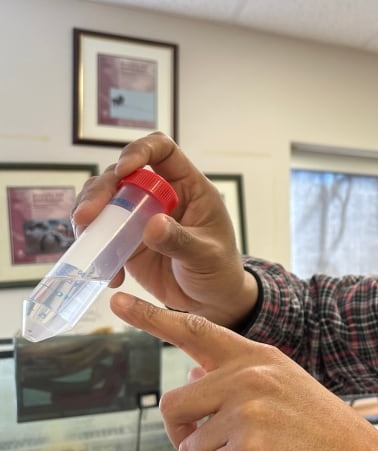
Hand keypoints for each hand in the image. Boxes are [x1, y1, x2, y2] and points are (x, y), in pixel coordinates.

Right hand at [72, 133, 256, 327]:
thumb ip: (181, 241)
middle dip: (100, 190)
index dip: (140, 151)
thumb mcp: (206, 256)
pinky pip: (100, 232)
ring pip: (104, 199)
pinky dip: (94, 247)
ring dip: (88, 215)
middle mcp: (161, 195)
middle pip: (121, 174)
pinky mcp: (125, 239)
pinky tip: (109, 274)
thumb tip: (153, 225)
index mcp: (189, 187)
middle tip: (87, 217)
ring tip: (86, 239)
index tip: (123, 170)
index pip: (163, 151)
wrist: (208, 300)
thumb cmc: (218, 270)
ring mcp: (140, 216)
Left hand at [110, 293, 377, 450]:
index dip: (153, 317)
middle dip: (184, 435)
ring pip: (187, 448)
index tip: (119, 304)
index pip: (196, 331)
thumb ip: (236, 379)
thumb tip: (190, 381)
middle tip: (212, 448)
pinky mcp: (246, 448)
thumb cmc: (318, 430)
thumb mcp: (283, 386)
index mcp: (257, 357)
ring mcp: (247, 410)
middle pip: (172, 405)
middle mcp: (248, 376)